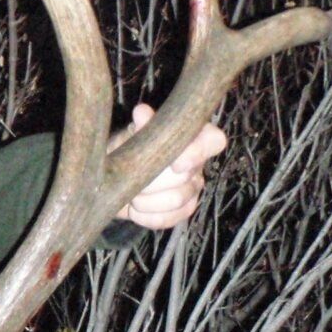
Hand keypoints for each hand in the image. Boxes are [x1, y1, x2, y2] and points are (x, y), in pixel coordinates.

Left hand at [111, 102, 227, 229]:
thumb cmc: (129, 149)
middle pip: (186, 177)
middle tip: (133, 178)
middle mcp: (198, 163)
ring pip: (177, 200)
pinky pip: (169, 219)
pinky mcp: (184, 209)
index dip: (198, 153)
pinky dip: (146, 216)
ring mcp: (193, 188)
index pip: (214, 141)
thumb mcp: (131, 135)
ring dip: (146, 200)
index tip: (175, 164)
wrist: (117, 178)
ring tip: (131, 193)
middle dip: (154, 181)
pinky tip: (134, 209)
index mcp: (193, 138)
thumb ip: (141, 125)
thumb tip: (142, 112)